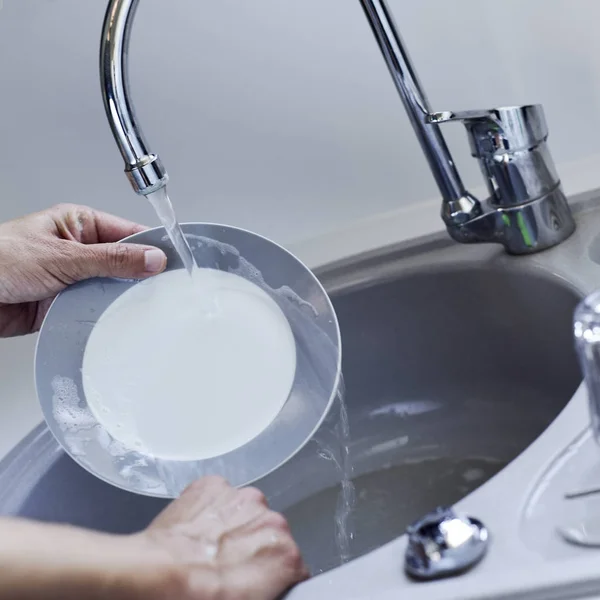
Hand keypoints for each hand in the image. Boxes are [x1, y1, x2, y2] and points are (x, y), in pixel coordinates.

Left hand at [0, 204, 166, 335]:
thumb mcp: (62, 256)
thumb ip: (111, 259)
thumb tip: (152, 257)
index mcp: (78, 224)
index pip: (128, 232)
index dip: (152, 246)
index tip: (173, 261)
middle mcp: (78, 250)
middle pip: (123, 262)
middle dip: (139, 277)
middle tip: (161, 290)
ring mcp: (73, 278)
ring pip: (111, 288)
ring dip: (119, 299)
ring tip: (139, 307)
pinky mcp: (65, 303)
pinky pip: (95, 309)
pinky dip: (104, 316)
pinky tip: (115, 321)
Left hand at [142, 476, 308, 599]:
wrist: (153, 576)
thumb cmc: (197, 597)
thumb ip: (270, 588)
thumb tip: (263, 585)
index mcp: (284, 553)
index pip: (292, 565)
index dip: (274, 576)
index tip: (257, 583)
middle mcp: (269, 517)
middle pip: (269, 533)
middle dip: (253, 548)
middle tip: (225, 568)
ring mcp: (240, 496)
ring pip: (245, 512)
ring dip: (233, 526)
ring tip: (207, 549)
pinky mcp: (212, 485)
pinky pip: (219, 497)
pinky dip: (210, 510)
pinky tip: (195, 531)